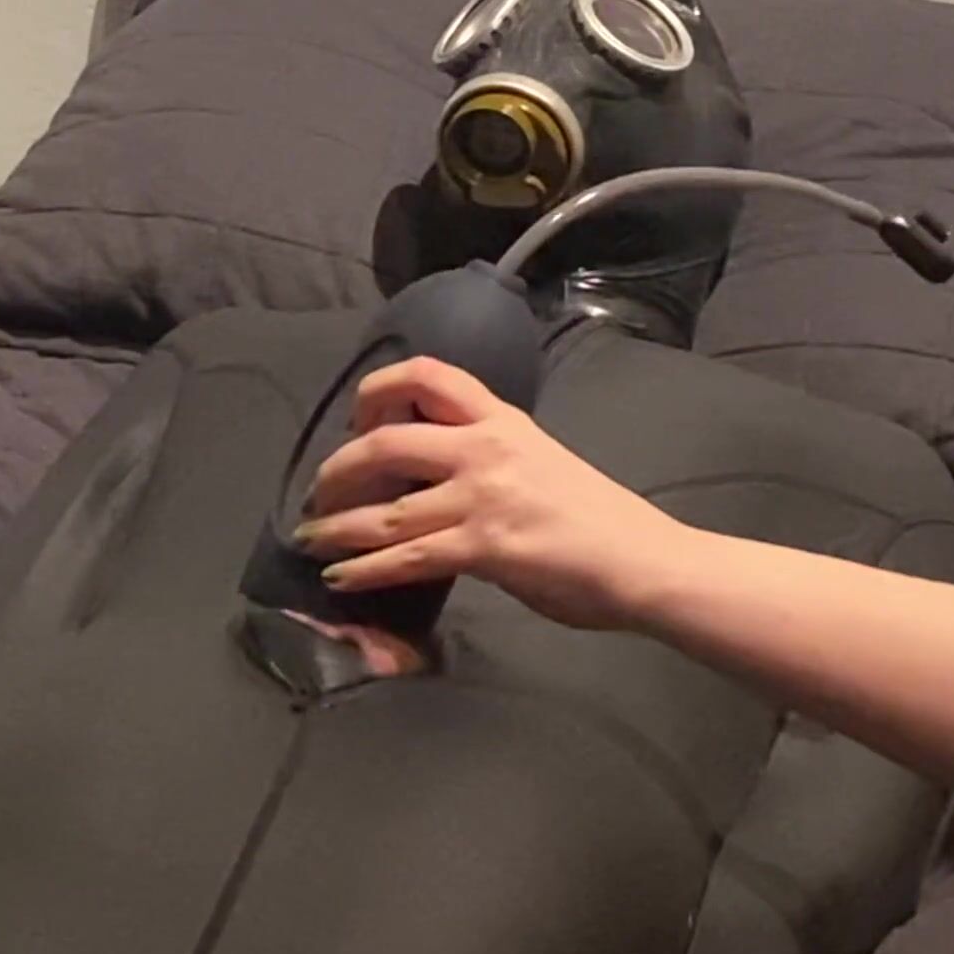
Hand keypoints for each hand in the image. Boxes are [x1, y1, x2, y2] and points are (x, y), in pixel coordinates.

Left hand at [294, 356, 689, 630]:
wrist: (644, 560)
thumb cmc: (599, 520)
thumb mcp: (541, 462)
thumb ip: (489, 459)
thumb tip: (438, 478)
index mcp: (502, 421)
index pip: (432, 374)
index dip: (380, 389)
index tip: (358, 420)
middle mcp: (485, 449)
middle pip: (386, 441)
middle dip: (338, 469)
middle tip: (318, 492)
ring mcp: (481, 497)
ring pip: (385, 509)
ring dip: (335, 527)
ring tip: (309, 540)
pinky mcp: (483, 546)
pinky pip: (406, 557)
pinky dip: (364, 570)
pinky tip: (341, 579)